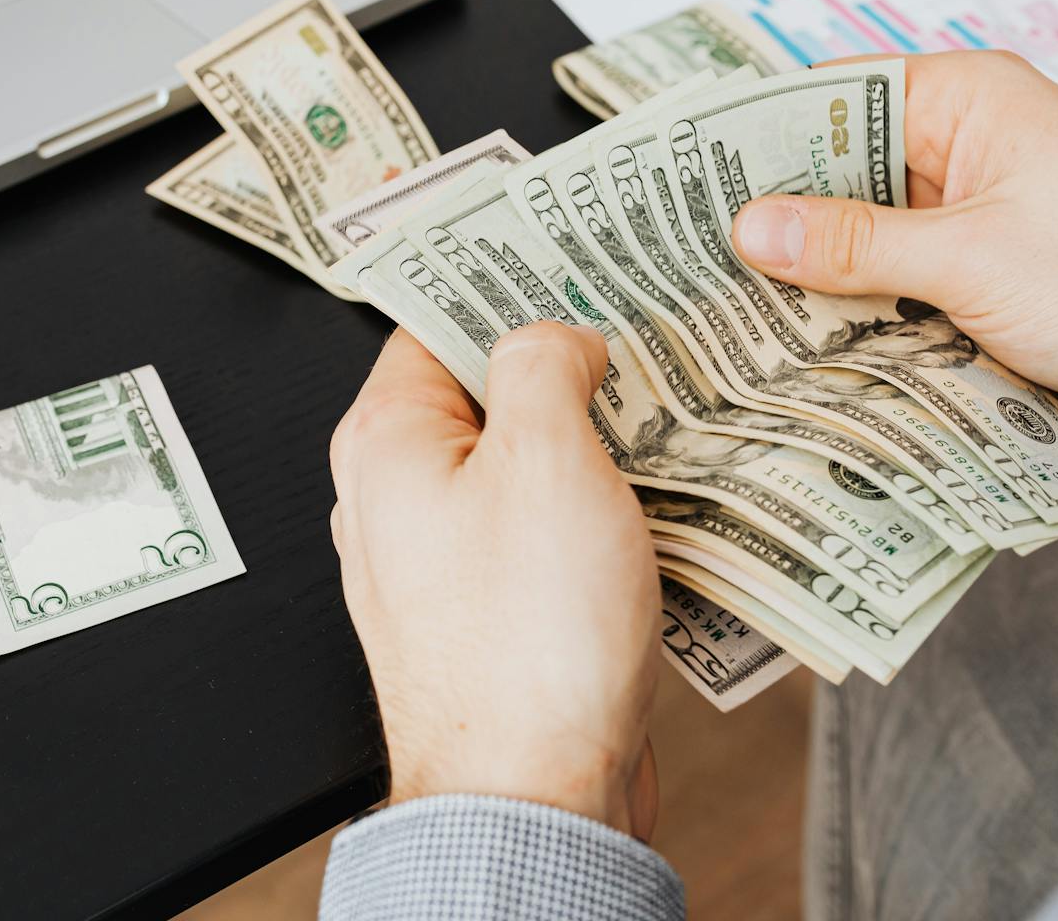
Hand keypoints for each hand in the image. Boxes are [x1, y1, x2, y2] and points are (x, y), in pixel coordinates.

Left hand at [329, 323, 660, 836]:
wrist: (533, 798)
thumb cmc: (525, 643)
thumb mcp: (545, 459)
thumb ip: (543, 365)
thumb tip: (555, 336)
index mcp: (386, 442)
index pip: (436, 321)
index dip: (507, 285)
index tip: (571, 260)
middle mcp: (398, 497)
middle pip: (486, 394)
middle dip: (566, 367)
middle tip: (642, 337)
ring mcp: (444, 561)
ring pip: (524, 468)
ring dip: (594, 446)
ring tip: (670, 417)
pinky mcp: (492, 613)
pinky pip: (545, 536)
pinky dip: (598, 515)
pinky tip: (660, 505)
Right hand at [731, 50, 1057, 491]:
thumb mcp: (978, 258)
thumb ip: (856, 244)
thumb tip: (759, 225)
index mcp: (973, 103)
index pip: (836, 96)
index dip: (759, 133)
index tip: (690, 172)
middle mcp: (967, 152)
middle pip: (839, 172)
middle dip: (777, 216)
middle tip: (695, 252)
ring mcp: (970, 221)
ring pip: (858, 239)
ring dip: (814, 277)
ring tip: (733, 304)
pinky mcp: (974, 284)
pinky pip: (888, 290)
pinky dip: (852, 315)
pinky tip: (803, 341)